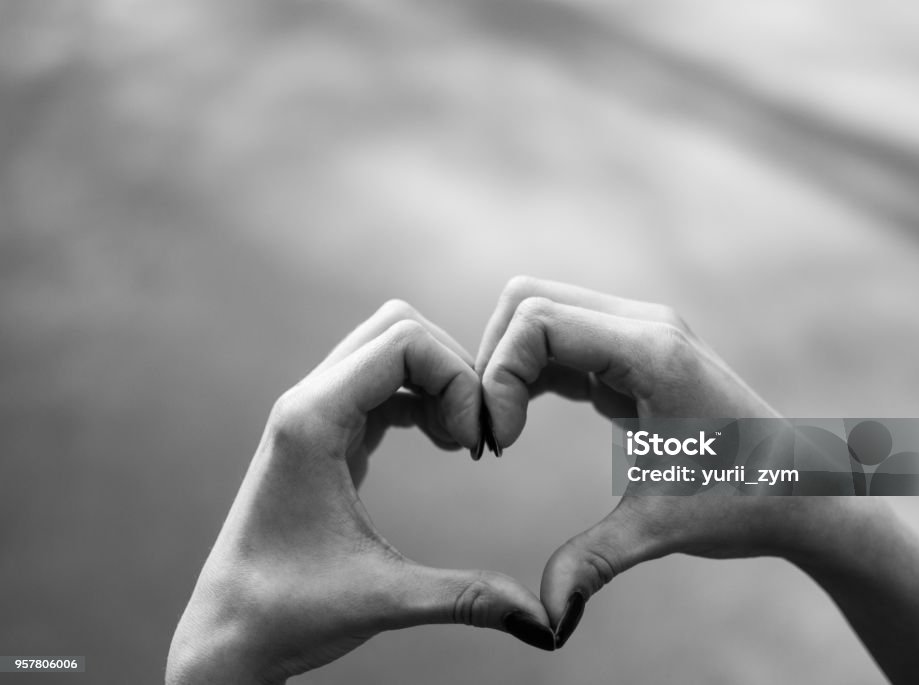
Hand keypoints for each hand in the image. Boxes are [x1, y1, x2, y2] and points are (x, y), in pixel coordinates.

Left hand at [167, 301, 553, 684]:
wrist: (226, 636)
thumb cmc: (286, 613)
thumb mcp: (384, 599)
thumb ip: (466, 597)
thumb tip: (542, 622)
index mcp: (311, 421)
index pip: (403, 340)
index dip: (458, 377)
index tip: (478, 442)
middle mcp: (307, 403)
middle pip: (396, 328)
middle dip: (452, 368)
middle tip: (479, 432)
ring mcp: (313, 415)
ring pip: (388, 350)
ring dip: (438, 381)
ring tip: (466, 440)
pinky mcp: (324, 435)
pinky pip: (381, 385)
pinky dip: (422, 398)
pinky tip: (445, 442)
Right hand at [476, 277, 822, 646]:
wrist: (801, 491)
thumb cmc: (745, 502)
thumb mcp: (662, 530)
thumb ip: (594, 562)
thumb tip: (544, 620)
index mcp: (652, 351)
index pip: (538, 320)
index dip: (499, 376)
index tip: (499, 444)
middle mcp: (644, 325)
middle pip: (528, 300)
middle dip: (493, 362)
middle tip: (490, 435)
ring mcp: (638, 333)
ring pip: (538, 313)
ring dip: (506, 366)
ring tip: (500, 432)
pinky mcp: (631, 354)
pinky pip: (558, 340)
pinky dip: (527, 373)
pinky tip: (520, 422)